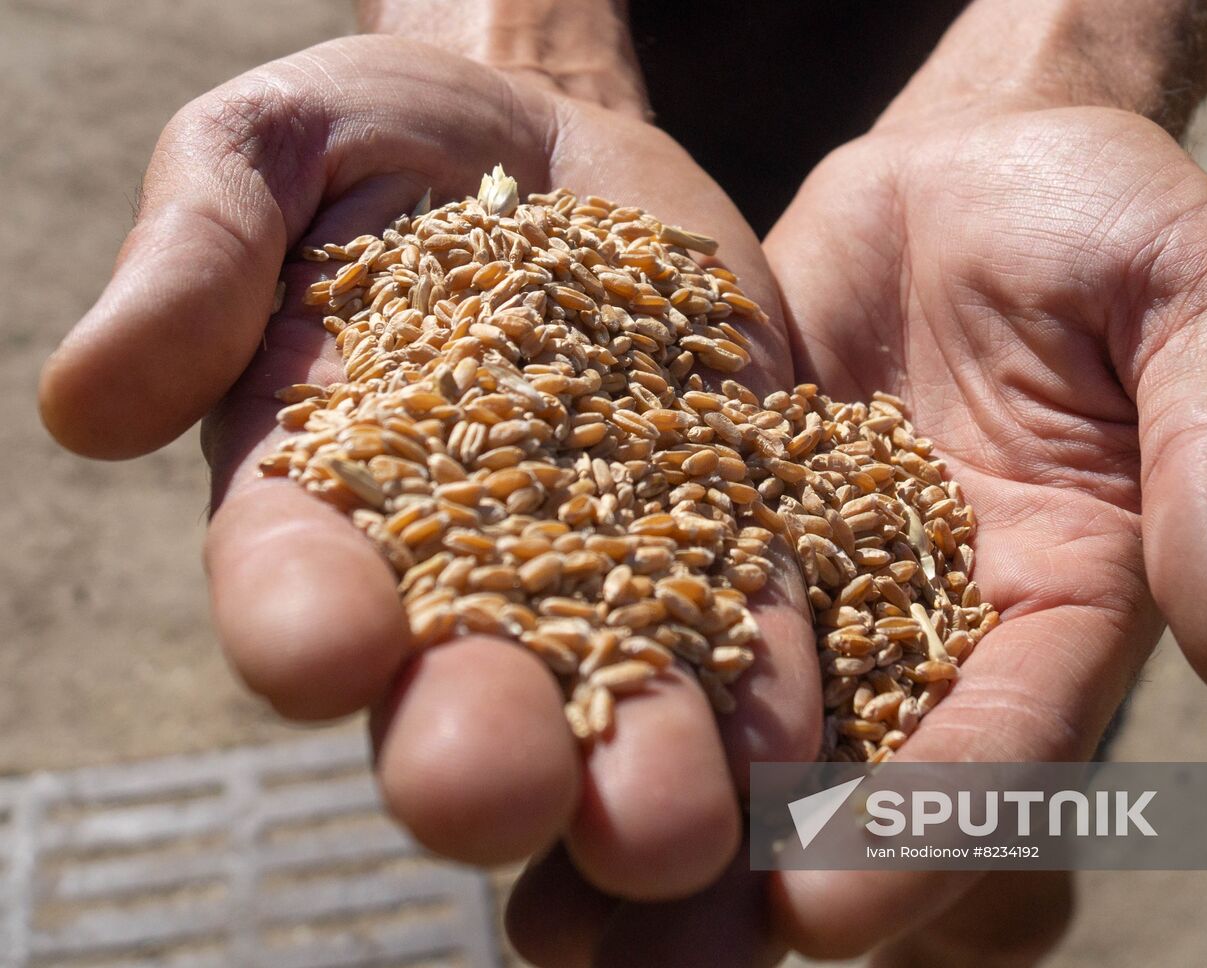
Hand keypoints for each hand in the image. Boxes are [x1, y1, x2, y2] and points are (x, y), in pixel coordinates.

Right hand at [38, 33, 820, 901]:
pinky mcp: (737, 541)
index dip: (298, 615)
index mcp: (326, 494)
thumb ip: (197, 255)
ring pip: (623, 702)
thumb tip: (83, 401)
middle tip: (497, 797)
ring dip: (642, 782)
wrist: (552, 147)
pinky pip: (758, 634)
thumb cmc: (385, 148)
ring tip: (672, 844)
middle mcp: (464, 573)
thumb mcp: (275, 149)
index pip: (294, 575)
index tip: (318, 648)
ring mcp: (616, 569)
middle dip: (476, 747)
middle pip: (463, 685)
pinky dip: (774, 704)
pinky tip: (796, 774)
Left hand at [501, 99, 1206, 965]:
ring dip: (649, 824)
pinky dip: (599, 683)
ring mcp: (818, 578)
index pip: (1002, 751)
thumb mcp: (1197, 304)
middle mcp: (932, 620)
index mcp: (1064, 605)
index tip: (819, 912)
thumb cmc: (1109, 219)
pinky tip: (515, 748)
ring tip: (543, 922)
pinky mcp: (723, 515)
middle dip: (751, 883)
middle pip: (848, 784)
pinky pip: (660, 610)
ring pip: (735, 728)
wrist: (976, 164)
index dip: (920, 835)